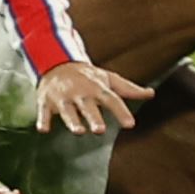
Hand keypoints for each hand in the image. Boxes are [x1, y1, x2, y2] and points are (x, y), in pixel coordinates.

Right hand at [35, 61, 154, 135]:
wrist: (57, 62)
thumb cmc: (88, 77)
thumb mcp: (108, 79)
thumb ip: (128, 89)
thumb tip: (151, 93)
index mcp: (97, 88)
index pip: (111, 100)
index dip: (120, 112)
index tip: (130, 125)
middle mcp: (80, 93)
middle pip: (88, 106)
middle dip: (93, 117)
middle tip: (100, 131)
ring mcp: (62, 97)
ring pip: (67, 110)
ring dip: (72, 121)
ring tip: (79, 131)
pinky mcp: (46, 101)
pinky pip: (44, 111)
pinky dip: (43, 120)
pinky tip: (43, 129)